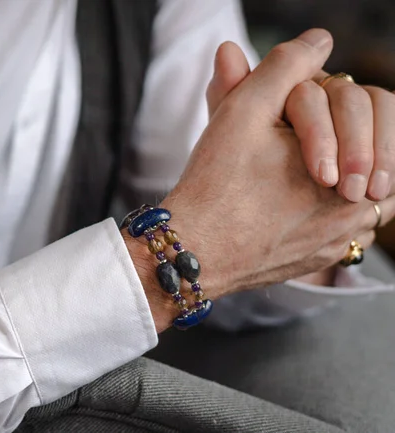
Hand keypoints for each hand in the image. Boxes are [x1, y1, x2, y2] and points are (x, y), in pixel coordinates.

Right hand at [128, 29, 394, 331]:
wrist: (194, 249)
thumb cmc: (215, 183)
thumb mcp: (243, 110)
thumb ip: (285, 66)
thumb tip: (318, 41)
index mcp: (347, 172)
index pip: (374, 116)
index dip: (343, 108)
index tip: (311, 107)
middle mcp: (355, 213)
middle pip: (383, 159)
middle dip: (357, 138)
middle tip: (319, 142)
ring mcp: (342, 242)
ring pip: (373, 195)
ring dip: (355, 172)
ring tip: (317, 165)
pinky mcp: (324, 260)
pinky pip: (351, 228)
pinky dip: (337, 207)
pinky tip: (303, 199)